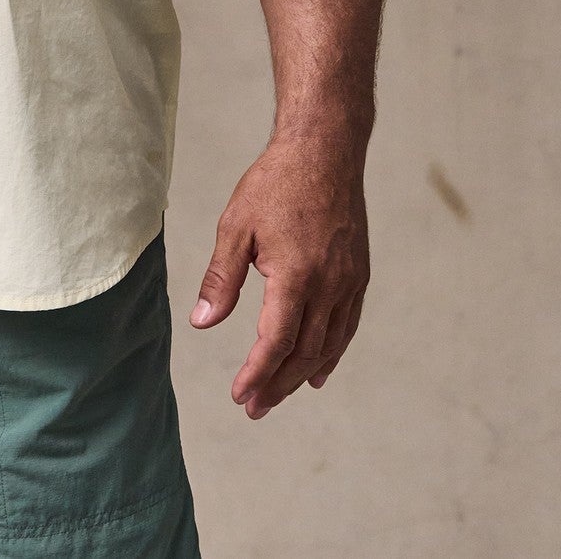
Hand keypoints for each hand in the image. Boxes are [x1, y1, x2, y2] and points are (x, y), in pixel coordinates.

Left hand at [189, 131, 369, 418]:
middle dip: (277, 385)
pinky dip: (332, 354)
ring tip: (278, 395)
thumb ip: (221, 279)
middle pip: (304, 353)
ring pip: (329, 346)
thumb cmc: (275, 183)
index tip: (239, 396)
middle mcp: (329, 286)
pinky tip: (319, 370)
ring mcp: (348, 282)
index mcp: (296, 276)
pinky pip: (347, 327)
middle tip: (253, 408)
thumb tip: (201, 323)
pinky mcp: (358, 275)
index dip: (257, 374)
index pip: (276, 342)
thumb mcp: (236, 225)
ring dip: (303, 375)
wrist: (325, 151)